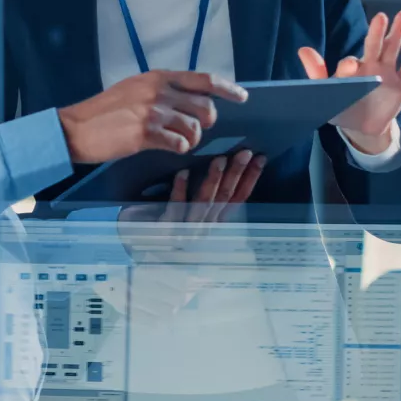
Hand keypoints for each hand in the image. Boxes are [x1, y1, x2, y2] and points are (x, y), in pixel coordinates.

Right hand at [57, 71, 246, 163]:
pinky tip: (169, 147)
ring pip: (195, 127)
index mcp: (157, 76)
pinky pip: (179, 143)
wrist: (76, 128)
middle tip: (198, 129)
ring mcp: (152, 112)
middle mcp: (158, 90)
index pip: (203, 79)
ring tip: (179, 141)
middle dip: (207, 122)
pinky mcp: (145, 134)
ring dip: (192, 139)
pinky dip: (179, 148)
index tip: (243, 97)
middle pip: (206, 107)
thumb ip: (162, 90)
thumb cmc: (105, 111)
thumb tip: (190, 101)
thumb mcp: (135, 88)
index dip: (227, 88)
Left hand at [121, 149, 266, 228]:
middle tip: (245, 152)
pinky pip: (175, 208)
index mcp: (213, 221)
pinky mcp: (166, 230)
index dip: (250, 179)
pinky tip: (182, 173)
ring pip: (204, 203)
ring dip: (213, 180)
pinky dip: (180, 190)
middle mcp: (204, 227)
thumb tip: (224, 164)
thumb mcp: (192, 211)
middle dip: (236, 174)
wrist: (140, 248)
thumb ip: (207, 195)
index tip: (260, 158)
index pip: (237, 198)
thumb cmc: (168, 223)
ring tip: (219, 160)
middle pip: (224, 198)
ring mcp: (186, 230)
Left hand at [298, 11, 400, 154]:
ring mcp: (387, 72)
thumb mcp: (326, 94)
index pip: (350, 63)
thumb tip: (303, 49)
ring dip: (398, 33)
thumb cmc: (342, 107)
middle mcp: (370, 65)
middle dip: (376, 32)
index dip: (349, 65)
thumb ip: (316, 73)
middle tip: (380, 17)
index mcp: (351, 68)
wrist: (363, 127)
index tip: (349, 67)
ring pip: (393, 49)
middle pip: (374, 45)